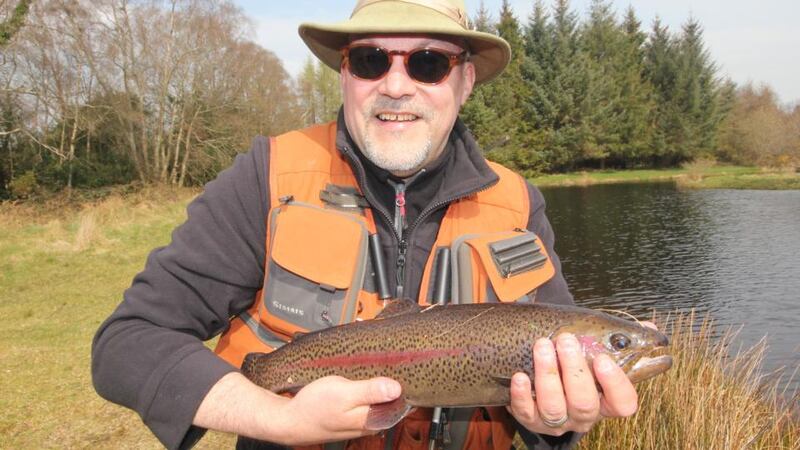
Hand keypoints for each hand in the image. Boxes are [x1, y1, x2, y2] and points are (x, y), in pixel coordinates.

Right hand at [194, 372, 400, 445]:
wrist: (290, 421)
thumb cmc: (314, 407)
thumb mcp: (343, 393)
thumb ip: (370, 391)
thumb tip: (397, 388)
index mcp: (373, 419)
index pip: (403, 404)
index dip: (408, 384)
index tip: (410, 364)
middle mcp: (370, 423)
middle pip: (394, 403)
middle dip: (397, 384)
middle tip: (397, 360)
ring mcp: (361, 421)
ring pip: (381, 403)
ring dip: (383, 386)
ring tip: (384, 366)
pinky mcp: (351, 417)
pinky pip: (368, 403)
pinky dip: (370, 391)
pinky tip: (366, 378)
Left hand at [506, 333, 638, 435]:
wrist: (540, 370)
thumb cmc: (574, 359)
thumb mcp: (596, 347)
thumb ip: (619, 339)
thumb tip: (651, 328)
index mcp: (606, 399)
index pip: (623, 403)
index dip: (615, 384)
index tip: (602, 358)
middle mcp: (584, 415)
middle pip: (584, 403)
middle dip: (574, 370)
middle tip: (565, 339)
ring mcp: (557, 421)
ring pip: (555, 407)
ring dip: (548, 375)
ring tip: (542, 346)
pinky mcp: (530, 420)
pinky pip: (525, 413)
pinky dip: (522, 395)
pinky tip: (520, 375)